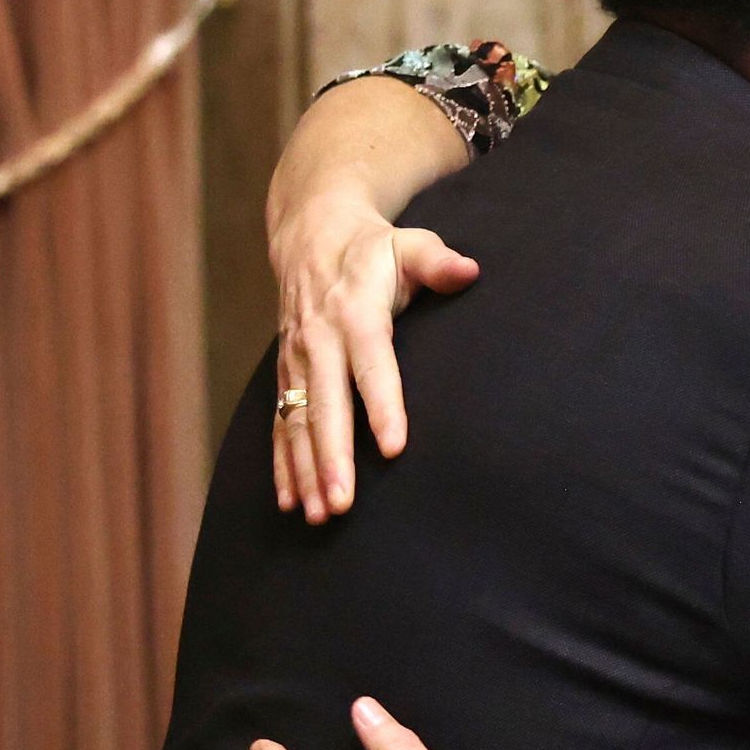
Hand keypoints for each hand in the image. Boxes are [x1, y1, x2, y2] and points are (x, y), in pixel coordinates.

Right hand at [268, 189, 474, 521]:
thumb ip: (438, 263)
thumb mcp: (410, 245)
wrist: (310, 234)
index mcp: (355, 313)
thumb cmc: (374, 248)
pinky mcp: (286, 374)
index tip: (394, 447)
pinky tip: (292, 502)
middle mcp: (319, 341)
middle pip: (325, 406)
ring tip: (320, 515)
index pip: (371, 366)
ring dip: (306, 471)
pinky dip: (283, 465)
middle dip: (332, 457)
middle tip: (342, 504)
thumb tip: (469, 271)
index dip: (382, 406)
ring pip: (297, 423)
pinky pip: (280, 424)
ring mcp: (297, 361)